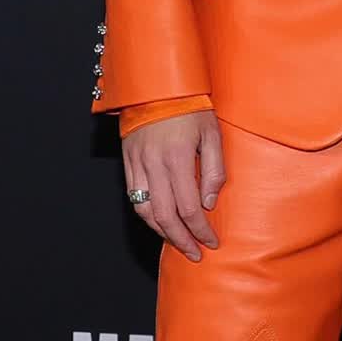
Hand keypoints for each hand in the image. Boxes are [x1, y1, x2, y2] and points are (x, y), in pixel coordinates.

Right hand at [122, 111, 223, 258]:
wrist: (157, 86)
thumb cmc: (191, 107)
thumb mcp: (212, 133)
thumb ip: (213, 170)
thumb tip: (209, 203)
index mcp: (178, 157)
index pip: (189, 207)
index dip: (200, 229)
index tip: (211, 241)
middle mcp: (154, 164)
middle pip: (165, 216)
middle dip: (181, 240)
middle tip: (195, 253)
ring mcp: (138, 164)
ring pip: (146, 210)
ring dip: (162, 232)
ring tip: (178, 243)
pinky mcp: (128, 162)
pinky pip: (134, 197)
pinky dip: (147, 215)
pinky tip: (159, 223)